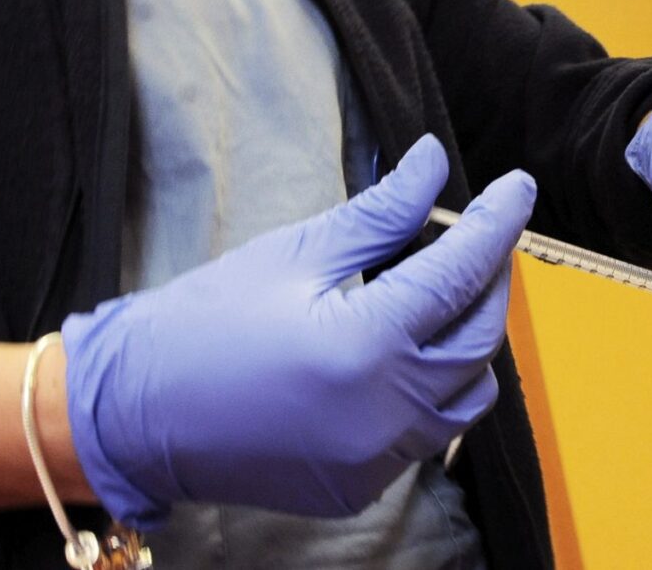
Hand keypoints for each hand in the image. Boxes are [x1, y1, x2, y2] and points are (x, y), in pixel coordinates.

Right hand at [62, 134, 535, 526]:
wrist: (134, 414)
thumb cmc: (203, 325)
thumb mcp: (295, 255)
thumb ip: (380, 214)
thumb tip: (430, 164)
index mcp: (364, 347)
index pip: (460, 274)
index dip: (496, 223)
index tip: (516, 188)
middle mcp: (383, 414)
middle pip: (480, 338)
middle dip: (490, 281)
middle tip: (478, 238)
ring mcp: (376, 460)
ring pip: (468, 394)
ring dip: (470, 341)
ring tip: (441, 298)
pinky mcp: (362, 486)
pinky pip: (430, 434)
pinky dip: (433, 389)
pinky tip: (404, 354)